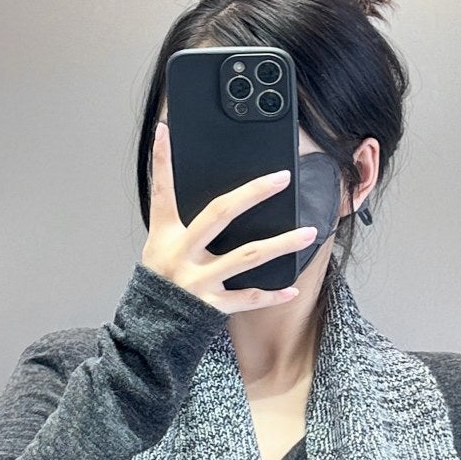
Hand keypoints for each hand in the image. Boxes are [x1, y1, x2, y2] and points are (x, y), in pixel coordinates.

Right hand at [141, 119, 318, 313]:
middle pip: (219, 214)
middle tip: (281, 178)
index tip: (166, 132)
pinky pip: (248, 298)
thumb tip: (185, 177)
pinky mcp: (212, 306)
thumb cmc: (161, 281)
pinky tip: (292, 289)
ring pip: (247, 257)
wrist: (152, 327)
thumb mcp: (159, 244)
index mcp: (167, 236)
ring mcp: (199, 281)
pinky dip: (271, 295)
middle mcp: (182, 255)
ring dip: (281, 244)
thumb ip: (173, 214)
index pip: (163, 192)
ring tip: (308, 233)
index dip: (162, 161)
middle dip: (252, 193)